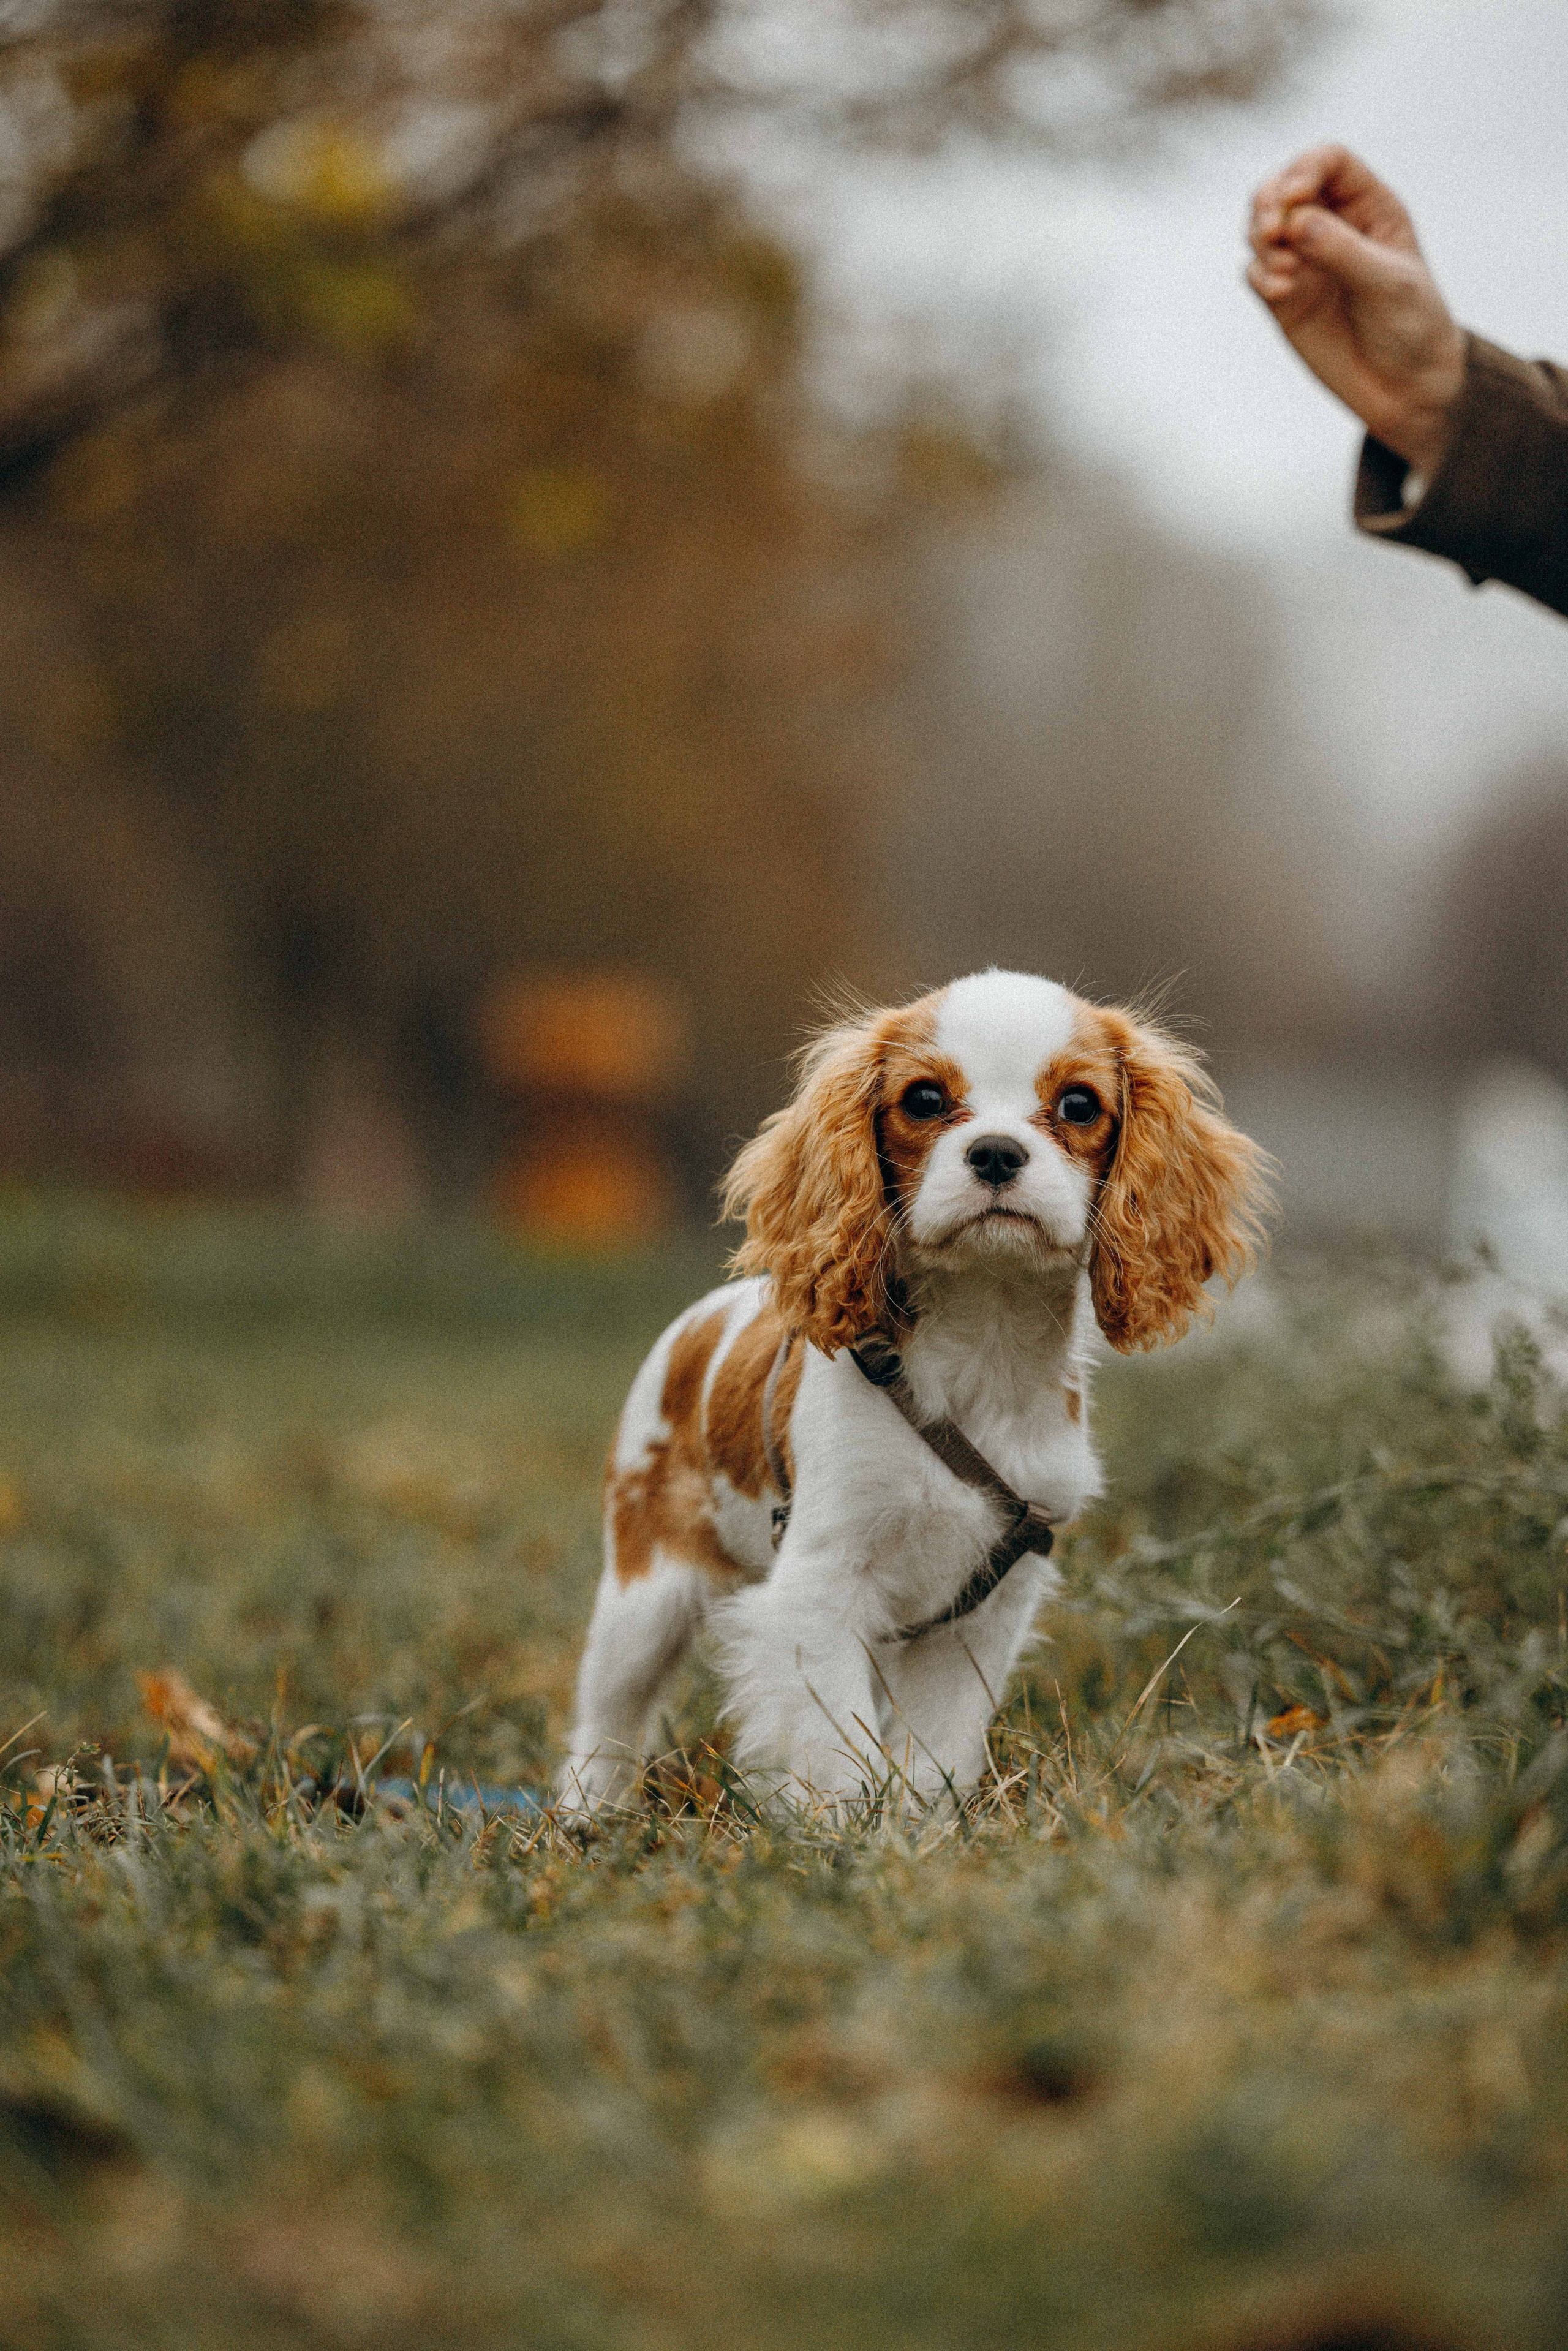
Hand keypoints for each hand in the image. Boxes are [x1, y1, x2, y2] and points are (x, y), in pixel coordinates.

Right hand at [1247, 146, 1466, 480]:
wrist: (1405, 389)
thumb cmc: (1413, 326)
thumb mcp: (1388, 284)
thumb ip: (1343, 250)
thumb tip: (1297, 221)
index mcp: (1369, 207)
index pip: (1328, 163)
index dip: (1304, 170)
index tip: (1293, 199)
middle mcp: (1333, 225)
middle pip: (1284, 186)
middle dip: (1269, 203)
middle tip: (1271, 233)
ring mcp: (1305, 260)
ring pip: (1261, 226)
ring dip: (1259, 240)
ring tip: (1284, 272)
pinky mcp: (1284, 297)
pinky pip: (1255, 271)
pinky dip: (1260, 276)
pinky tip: (1281, 293)